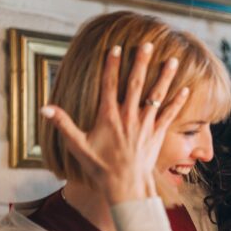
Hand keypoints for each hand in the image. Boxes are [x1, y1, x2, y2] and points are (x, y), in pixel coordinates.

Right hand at [40, 43, 189, 203]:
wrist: (126, 186)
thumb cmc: (100, 167)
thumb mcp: (78, 146)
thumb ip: (63, 124)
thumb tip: (44, 108)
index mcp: (109, 116)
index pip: (110, 84)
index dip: (112, 65)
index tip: (116, 48)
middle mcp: (129, 116)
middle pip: (137, 83)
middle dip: (142, 62)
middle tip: (148, 44)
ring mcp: (145, 125)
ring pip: (157, 95)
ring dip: (165, 77)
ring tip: (173, 60)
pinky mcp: (158, 134)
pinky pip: (170, 115)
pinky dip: (177, 102)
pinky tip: (186, 89)